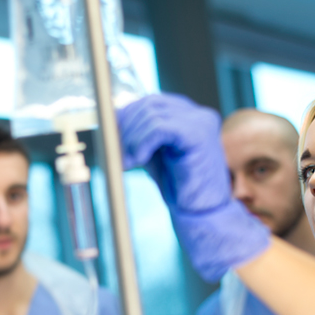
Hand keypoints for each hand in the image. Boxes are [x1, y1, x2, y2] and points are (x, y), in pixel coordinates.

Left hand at [118, 94, 269, 281]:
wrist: (203, 212)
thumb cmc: (180, 187)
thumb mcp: (154, 155)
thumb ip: (140, 137)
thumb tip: (112, 123)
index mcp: (187, 115)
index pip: (150, 102)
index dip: (127, 117)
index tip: (111, 137)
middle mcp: (197, 113)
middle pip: (149, 104)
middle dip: (127, 128)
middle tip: (117, 153)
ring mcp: (200, 121)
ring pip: (152, 114)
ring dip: (132, 139)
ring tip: (127, 162)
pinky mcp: (199, 134)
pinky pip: (161, 127)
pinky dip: (143, 142)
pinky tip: (139, 160)